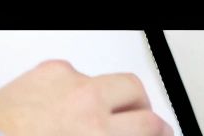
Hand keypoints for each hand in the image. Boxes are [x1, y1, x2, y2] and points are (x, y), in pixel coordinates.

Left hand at [0, 59, 170, 135]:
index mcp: (96, 134)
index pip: (150, 128)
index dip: (160, 133)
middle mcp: (86, 103)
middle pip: (136, 94)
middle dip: (143, 111)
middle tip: (143, 124)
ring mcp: (65, 84)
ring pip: (107, 80)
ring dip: (112, 97)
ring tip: (105, 115)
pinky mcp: (43, 73)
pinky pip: (74, 75)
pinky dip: (78, 89)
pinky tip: (68, 106)